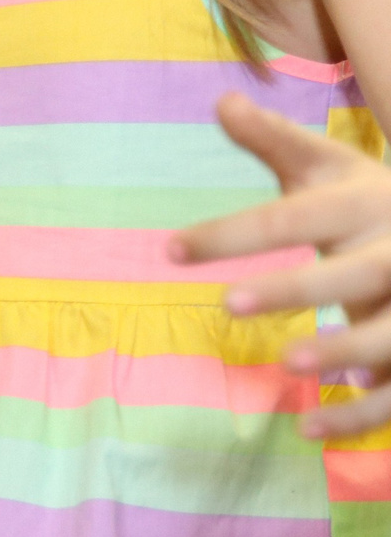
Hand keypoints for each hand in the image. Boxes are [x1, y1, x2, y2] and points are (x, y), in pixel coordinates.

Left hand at [175, 93, 390, 436]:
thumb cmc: (368, 202)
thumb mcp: (329, 168)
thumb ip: (276, 143)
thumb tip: (223, 101)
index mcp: (365, 204)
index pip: (293, 217)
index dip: (232, 232)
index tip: (169, 249)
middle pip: (354, 272)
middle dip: (297, 288)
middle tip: (226, 304)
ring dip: (346, 349)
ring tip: (291, 365)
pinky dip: (360, 417)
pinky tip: (308, 435)